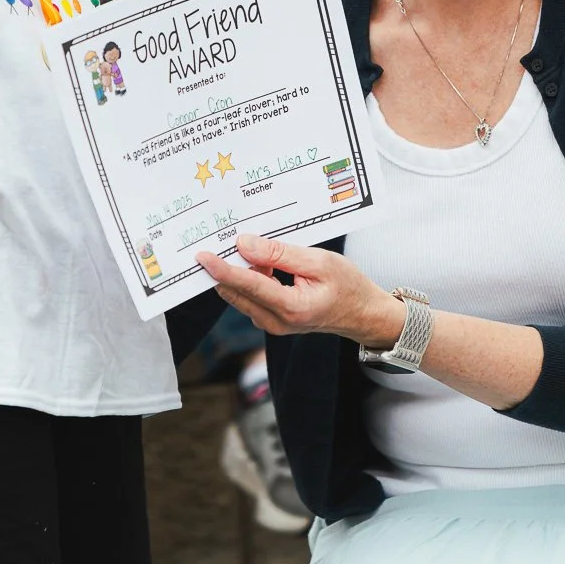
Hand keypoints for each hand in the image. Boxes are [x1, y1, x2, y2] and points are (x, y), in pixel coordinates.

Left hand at [196, 234, 404, 346]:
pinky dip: (248, 278)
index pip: (249, 286)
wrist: (361, 313)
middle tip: (215, 240)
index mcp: (292, 307)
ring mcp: (272, 324)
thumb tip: (244, 245)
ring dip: (237, 271)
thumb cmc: (347, 285)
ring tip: (239, 244)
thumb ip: (280, 254)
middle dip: (224, 267)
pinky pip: (250, 297)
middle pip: (237, 292)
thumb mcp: (318, 261)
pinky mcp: (271, 320)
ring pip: (241, 294)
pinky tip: (256, 260)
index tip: (203, 256)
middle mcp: (277, 321)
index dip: (223, 269)